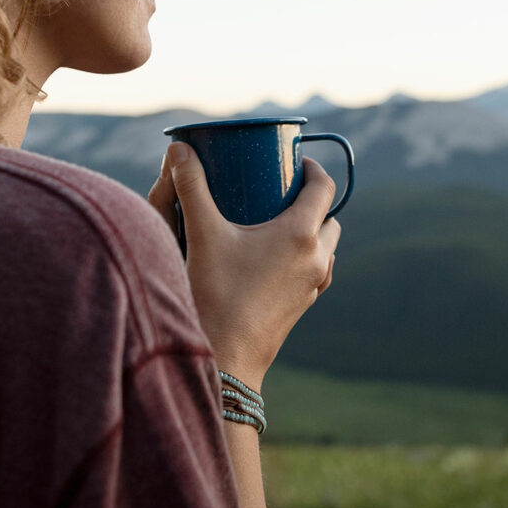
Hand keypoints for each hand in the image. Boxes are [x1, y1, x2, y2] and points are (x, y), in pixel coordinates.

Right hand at [146, 143, 340, 387]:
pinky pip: (315, 271)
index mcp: (301, 235)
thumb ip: (191, 187)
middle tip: (281, 190)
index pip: (324, 188)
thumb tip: (178, 148)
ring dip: (311, 231)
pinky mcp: (304, 306)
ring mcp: (313, 286)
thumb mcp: (202, 234)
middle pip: (329, 217)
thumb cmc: (215, 295)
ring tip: (276, 223)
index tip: (293, 161)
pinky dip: (304, 257)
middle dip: (312, 200)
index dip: (312, 168)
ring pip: (326, 247)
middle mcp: (317, 259)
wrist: (226, 359)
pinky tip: (272, 258)